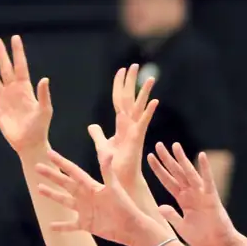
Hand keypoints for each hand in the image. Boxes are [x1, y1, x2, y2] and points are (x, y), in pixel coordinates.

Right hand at [0, 35, 52, 155]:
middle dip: (1, 55)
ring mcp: (5, 100)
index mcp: (25, 89)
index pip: (20, 66)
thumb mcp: (44, 111)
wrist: (29, 144)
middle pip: (6, 69)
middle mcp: (14, 91)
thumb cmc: (40, 128)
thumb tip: (44, 78)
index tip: (15, 38)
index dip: (18, 52)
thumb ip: (44, 95)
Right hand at [35, 148, 158, 245]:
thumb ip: (107, 170)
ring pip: (64, 201)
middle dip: (51, 176)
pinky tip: (50, 226)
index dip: (61, 162)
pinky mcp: (86, 224)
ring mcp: (85, 210)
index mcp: (91, 186)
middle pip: (65, 183)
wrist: (131, 227)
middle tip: (37, 167)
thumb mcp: (114, 187)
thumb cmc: (125, 206)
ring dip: (52, 195)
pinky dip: (61, 226)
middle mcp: (86, 196)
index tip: (49, 153)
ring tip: (39, 188)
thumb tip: (107, 151)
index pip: (73, 171)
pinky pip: (70, 225)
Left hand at [97, 64, 157, 186]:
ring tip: (150, 78)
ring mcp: (134, 131)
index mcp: (121, 125)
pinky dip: (149, 112)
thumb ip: (98, 135)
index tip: (121, 70)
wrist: (120, 180)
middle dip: (131, 82)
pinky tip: (155, 101)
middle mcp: (129, 125)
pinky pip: (143, 123)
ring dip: (144, 92)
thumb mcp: (102, 146)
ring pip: (138, 107)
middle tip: (134, 64)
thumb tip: (92, 126)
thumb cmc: (113, 166)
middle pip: (130, 98)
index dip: (120, 85)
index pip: (119, 100)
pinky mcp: (137, 139)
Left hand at [147, 142, 239, 245]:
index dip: (159, 170)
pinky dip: (205, 169)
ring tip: (175, 145)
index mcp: (183, 200)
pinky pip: (208, 181)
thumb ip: (172, 215)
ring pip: (189, 173)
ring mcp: (202, 195)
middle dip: (167, 160)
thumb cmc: (203, 238)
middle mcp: (192, 194)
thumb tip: (159, 206)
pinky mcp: (212, 198)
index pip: (168, 181)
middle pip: (177, 173)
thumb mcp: (182, 227)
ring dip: (182, 160)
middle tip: (158, 144)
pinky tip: (201, 156)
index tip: (150, 157)